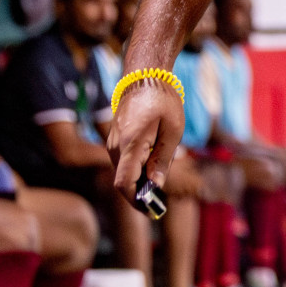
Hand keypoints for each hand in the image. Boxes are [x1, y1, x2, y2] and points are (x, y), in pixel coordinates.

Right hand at [106, 80, 185, 203]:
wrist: (144, 77)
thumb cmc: (162, 100)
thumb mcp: (173, 130)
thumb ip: (163, 159)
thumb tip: (156, 185)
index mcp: (130, 145)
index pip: (124, 183)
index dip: (136, 201)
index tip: (151, 209)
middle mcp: (115, 147)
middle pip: (123, 181)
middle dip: (139, 194)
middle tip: (160, 203)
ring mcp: (112, 143)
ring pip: (123, 172)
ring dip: (138, 182)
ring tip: (159, 185)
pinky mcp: (115, 140)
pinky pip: (123, 162)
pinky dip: (135, 171)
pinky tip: (151, 169)